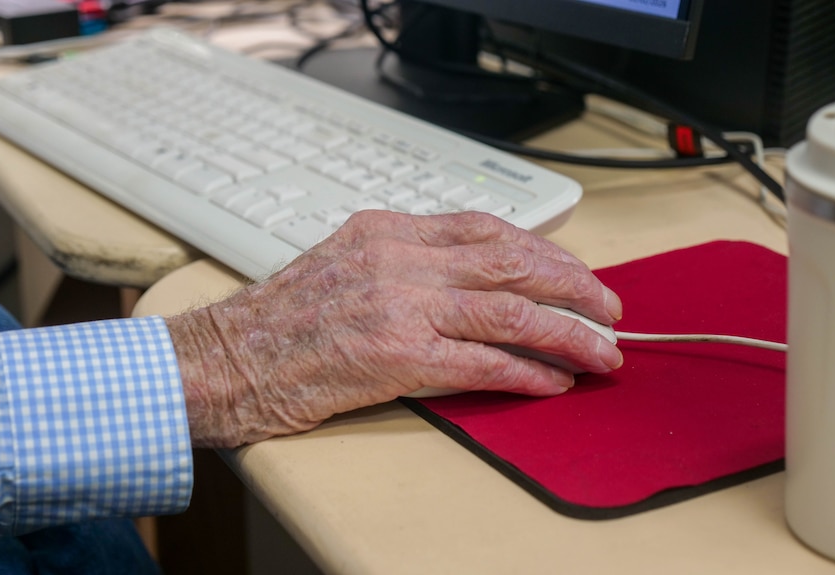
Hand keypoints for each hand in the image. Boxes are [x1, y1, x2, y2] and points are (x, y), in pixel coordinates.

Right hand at [166, 211, 622, 446]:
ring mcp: (398, 305)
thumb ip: (407, 263)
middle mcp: (398, 259)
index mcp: (387, 230)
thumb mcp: (346, 265)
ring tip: (601, 351)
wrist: (226, 360)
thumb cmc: (282, 321)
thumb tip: (474, 281)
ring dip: (567, 333)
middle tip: (608, 308)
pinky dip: (526, 372)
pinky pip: (482, 362)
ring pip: (509, 311)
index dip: (544, 249)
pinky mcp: (395, 357)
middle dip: (573, 285)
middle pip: (511, 262)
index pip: (487, 228)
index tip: (572, 271)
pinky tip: (553, 382)